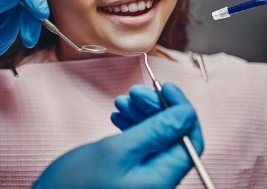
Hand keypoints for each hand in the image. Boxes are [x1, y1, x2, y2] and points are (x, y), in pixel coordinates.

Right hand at [33, 83, 202, 188]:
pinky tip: (118, 116)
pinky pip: (141, 145)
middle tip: (135, 91)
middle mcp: (158, 179)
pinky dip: (132, 126)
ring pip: (155, 137)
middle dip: (157, 108)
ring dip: (142, 114)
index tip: (166, 87)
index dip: (181, 110)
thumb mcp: (116, 151)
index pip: (189, 139)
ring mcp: (144, 177)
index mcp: (162, 178)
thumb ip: (154, 132)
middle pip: (172, 135)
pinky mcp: (131, 173)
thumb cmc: (77, 184)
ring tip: (122, 101)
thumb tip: (185, 114)